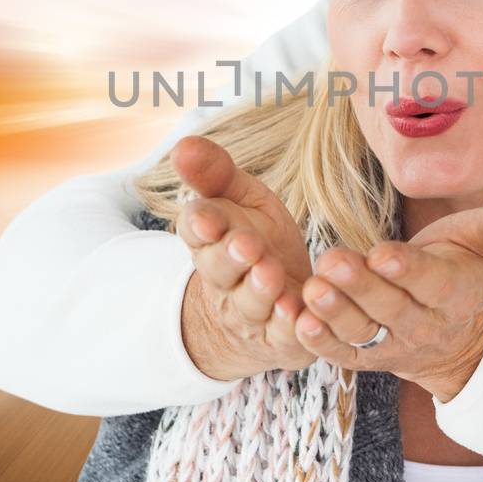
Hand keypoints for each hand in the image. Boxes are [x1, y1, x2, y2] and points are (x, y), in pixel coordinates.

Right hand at [172, 136, 316, 381]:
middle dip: (231, 258)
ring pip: (251, 304)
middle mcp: (224, 278)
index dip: (201, 225)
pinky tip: (299, 315)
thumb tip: (183, 144)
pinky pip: (283, 336)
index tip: (207, 219)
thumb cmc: (256, 237)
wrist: (272, 300)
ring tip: (271, 275)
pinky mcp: (280, 337)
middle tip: (246, 246)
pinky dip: (290, 328)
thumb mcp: (240, 199)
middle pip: (220, 269)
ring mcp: (250, 311)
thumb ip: (216, 173)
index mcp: (210, 238)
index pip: (196, 229)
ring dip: (259, 291)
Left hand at [293, 192, 482, 401]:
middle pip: (390, 308)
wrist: (457, 336)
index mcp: (454, 292)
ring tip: (311, 289)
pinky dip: (321, 343)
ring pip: (363, 333)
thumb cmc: (462, 270)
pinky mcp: (367, 358)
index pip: (431, 283)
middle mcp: (423, 325)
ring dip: (334, 313)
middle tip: (331, 260)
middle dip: (360, 286)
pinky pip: (343, 355)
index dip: (408, 270)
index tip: (382, 254)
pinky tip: (299, 321)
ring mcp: (393, 345)